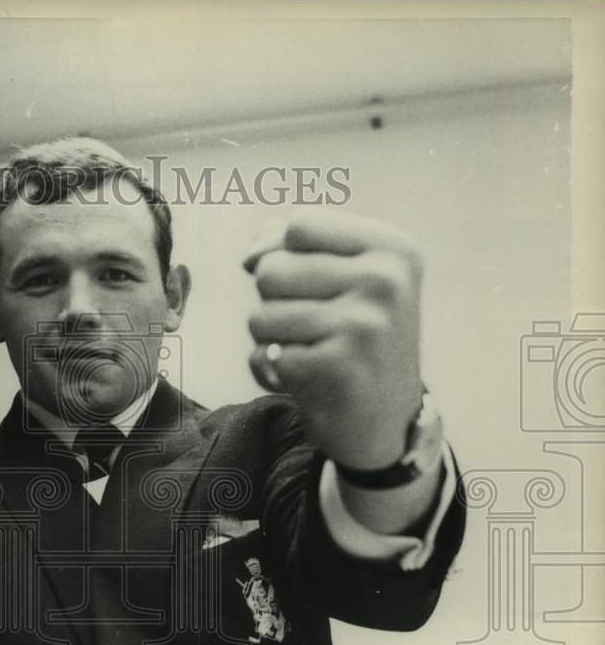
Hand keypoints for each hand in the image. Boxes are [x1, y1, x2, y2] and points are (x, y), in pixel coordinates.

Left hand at [244, 210, 423, 470]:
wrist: (387, 419)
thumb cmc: (355, 337)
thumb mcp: (346, 278)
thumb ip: (294, 247)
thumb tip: (252, 252)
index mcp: (392, 249)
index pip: (299, 225)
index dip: (280, 252)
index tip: (304, 281)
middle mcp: (386, 282)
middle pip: (270, 270)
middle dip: (273, 302)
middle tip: (313, 327)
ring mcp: (364, 325)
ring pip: (259, 316)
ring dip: (270, 340)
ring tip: (310, 351)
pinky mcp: (337, 369)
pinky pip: (264, 356)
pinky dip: (271, 372)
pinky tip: (305, 378)